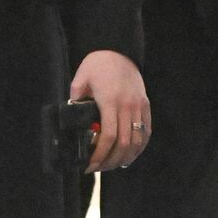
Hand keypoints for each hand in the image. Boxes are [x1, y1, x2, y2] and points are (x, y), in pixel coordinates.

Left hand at [70, 50, 150, 172]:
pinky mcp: (145, 105)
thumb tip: (71, 121)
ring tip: (113, 165)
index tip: (89, 164)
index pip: (109, 136)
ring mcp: (139, 106)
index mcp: (110, 101)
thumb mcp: (80, 80)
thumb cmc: (97, 64)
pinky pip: (146, 131)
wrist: (118, 49)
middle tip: (99, 168)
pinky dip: (139, 147)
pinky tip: (130, 155)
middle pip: (124, 143)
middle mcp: (127, 106)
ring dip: (126, 157)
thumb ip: (75, 101)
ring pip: (137, 140)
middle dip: (110, 161)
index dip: (99, 155)